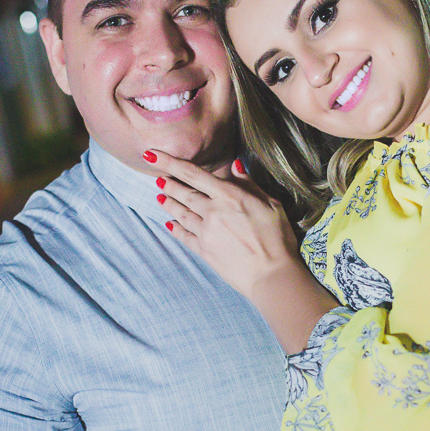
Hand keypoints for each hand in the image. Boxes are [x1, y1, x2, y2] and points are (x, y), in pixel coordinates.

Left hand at [148, 151, 298, 297]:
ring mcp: (206, 232)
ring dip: (169, 203)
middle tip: (156, 177)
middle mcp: (213, 212)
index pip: (193, 174)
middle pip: (184, 193)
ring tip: (160, 197)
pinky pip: (184, 236)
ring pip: (181, 214)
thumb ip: (250, 184)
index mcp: (229, 196)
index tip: (152, 155)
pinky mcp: (204, 251)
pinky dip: (175, 229)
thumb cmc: (277, 238)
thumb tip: (236, 166)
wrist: (271, 275)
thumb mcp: (271, 204)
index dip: (170, 162)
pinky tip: (169, 224)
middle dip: (168, 183)